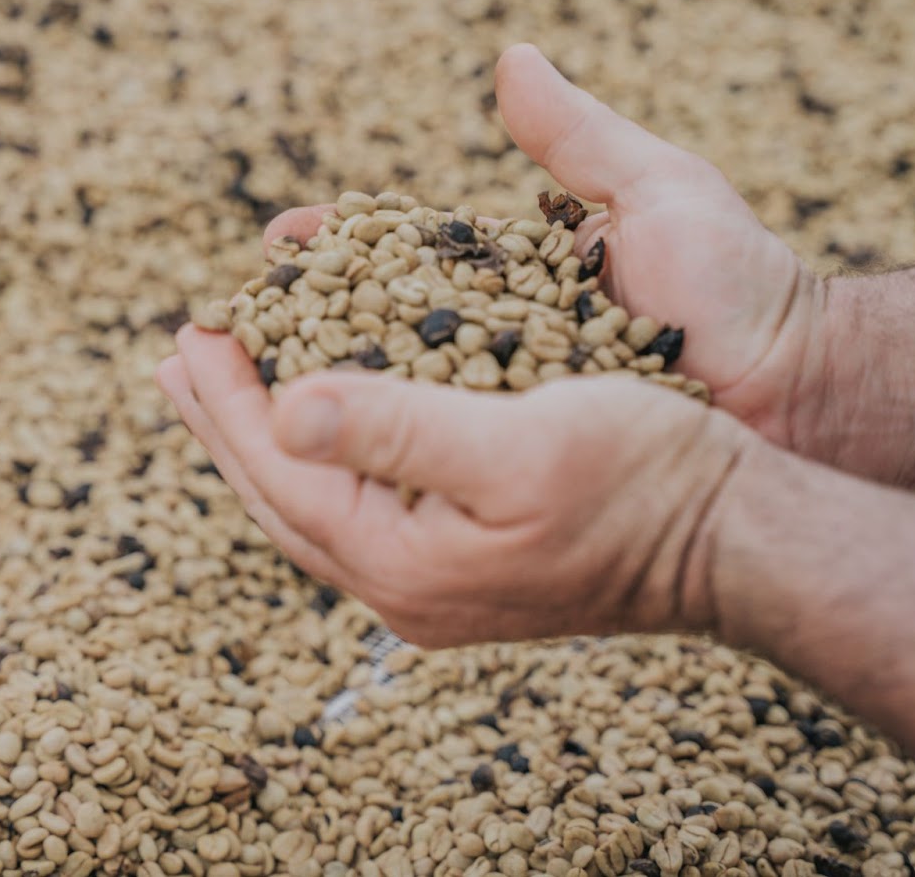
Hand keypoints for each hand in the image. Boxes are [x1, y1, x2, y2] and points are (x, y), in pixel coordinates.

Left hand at [157, 326, 753, 646]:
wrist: (735, 538)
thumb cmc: (643, 478)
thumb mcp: (518, 443)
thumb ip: (396, 428)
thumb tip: (282, 410)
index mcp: (403, 562)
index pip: (280, 470)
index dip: (229, 396)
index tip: (190, 329)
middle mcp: (404, 586)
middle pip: (281, 494)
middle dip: (226, 420)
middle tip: (179, 355)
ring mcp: (433, 581)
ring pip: (316, 499)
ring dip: (268, 432)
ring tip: (229, 381)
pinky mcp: (464, 560)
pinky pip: (359, 500)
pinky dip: (325, 446)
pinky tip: (323, 415)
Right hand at [242, 46, 829, 448]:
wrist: (800, 390)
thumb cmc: (737, 289)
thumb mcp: (656, 195)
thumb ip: (578, 135)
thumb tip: (512, 55)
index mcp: (512, 281)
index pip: (399, 258)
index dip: (334, 251)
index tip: (273, 243)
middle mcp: (499, 347)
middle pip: (373, 334)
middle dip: (295, 328)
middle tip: (216, 329)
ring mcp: (511, 412)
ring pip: (388, 404)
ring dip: (310, 395)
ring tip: (229, 389)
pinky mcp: (525, 469)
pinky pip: (434, 463)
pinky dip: (371, 454)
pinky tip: (311, 456)